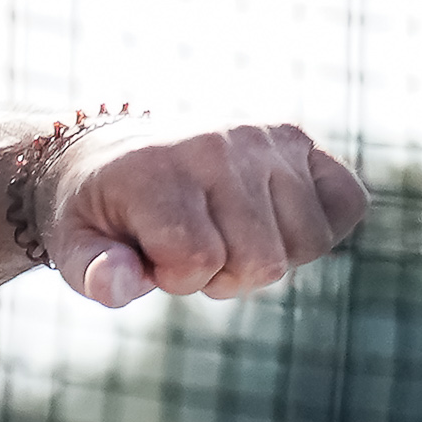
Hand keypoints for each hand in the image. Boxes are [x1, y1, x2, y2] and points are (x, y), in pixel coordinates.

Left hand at [45, 118, 365, 308]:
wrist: (113, 155)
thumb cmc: (98, 216)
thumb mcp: (75, 250)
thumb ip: (94, 273)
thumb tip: (119, 284)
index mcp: (156, 170)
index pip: (198, 260)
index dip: (176, 280)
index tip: (150, 259)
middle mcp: (217, 144)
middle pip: (260, 260)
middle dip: (223, 277)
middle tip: (190, 250)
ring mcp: (265, 137)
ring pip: (307, 242)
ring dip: (266, 258)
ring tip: (226, 234)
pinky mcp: (298, 139)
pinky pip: (346, 205)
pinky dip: (316, 231)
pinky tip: (272, 223)